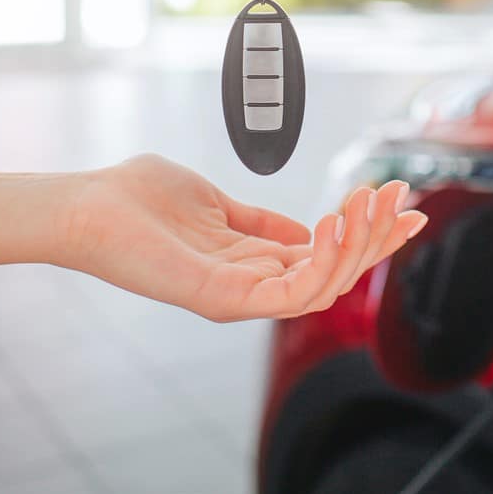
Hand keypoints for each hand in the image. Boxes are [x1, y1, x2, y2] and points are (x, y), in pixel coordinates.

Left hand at [58, 154, 426, 321]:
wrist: (89, 206)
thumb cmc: (140, 198)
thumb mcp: (216, 203)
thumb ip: (259, 222)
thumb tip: (304, 230)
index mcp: (253, 265)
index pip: (328, 258)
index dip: (370, 231)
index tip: (403, 198)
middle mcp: (252, 288)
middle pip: (337, 274)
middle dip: (377, 237)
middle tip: (400, 194)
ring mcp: (240, 298)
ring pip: (325, 287)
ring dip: (358, 245)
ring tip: (367, 201)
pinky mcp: (224, 299)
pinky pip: (294, 294)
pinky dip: (322, 260)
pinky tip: (331, 221)